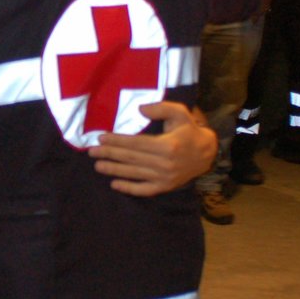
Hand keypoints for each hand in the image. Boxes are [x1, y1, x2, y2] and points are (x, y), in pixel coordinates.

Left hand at [86, 101, 216, 196]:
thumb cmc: (189, 130)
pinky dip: (129, 188)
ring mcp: (164, 178)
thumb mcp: (180, 113)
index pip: (135, 143)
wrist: (207, 153)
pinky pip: (144, 190)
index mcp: (167, 145)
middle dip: (110, 154)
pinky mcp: (165, 187)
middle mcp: (164, 163)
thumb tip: (140, 109)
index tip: (101, 138)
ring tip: (98, 166)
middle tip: (92, 152)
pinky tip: (115, 184)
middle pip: (131, 159)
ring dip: (114, 170)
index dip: (117, 141)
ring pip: (134, 174)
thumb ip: (161, 108)